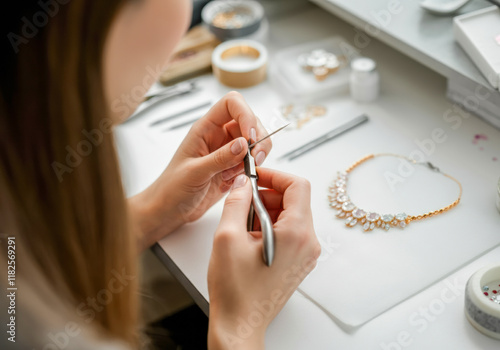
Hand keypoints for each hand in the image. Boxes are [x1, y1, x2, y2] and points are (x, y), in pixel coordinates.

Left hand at [129, 92, 271, 248]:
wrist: (169, 210)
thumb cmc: (171, 188)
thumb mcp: (194, 173)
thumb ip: (220, 158)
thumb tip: (244, 144)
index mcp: (205, 129)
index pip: (231, 104)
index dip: (245, 114)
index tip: (250, 137)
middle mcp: (218, 137)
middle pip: (249, 122)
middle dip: (258, 140)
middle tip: (255, 159)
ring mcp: (227, 152)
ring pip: (254, 143)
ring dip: (255, 157)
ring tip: (241, 173)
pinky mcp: (233, 168)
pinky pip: (251, 163)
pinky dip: (252, 171)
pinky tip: (236, 182)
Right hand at [207, 168, 320, 349]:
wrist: (240, 324)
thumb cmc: (235, 290)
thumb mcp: (228, 237)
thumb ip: (236, 201)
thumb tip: (243, 183)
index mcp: (297, 234)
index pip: (298, 186)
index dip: (275, 175)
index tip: (256, 176)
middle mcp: (308, 243)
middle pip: (295, 200)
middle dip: (268, 194)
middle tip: (243, 200)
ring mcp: (306, 254)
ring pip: (291, 215)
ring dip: (267, 210)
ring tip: (243, 223)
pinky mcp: (298, 262)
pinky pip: (290, 232)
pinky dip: (271, 226)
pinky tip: (250, 237)